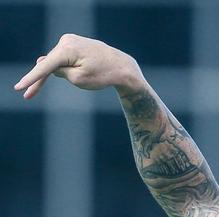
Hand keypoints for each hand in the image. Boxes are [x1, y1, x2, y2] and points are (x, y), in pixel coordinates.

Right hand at [14, 33, 142, 100]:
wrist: (121, 66)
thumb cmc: (102, 75)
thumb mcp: (79, 79)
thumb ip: (59, 71)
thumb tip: (43, 62)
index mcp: (68, 49)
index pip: (46, 66)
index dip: (32, 78)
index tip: (19, 87)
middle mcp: (67, 40)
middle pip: (49, 63)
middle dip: (38, 79)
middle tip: (27, 95)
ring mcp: (70, 40)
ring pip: (55, 61)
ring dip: (52, 74)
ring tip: (61, 83)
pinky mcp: (74, 43)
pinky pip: (62, 58)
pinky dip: (59, 68)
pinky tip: (52, 71)